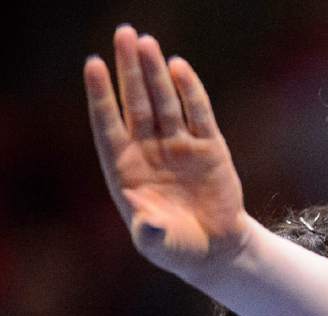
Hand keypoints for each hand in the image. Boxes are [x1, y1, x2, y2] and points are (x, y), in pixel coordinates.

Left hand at [83, 25, 249, 281]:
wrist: (215, 249)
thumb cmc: (177, 248)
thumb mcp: (158, 245)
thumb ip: (150, 233)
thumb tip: (147, 224)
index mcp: (125, 169)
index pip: (108, 124)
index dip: (101, 95)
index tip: (94, 64)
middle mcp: (149, 151)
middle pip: (136, 103)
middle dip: (129, 70)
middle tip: (124, 34)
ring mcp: (179, 146)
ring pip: (164, 102)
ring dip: (156, 72)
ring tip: (148, 43)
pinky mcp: (210, 148)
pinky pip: (199, 114)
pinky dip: (190, 91)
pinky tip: (180, 68)